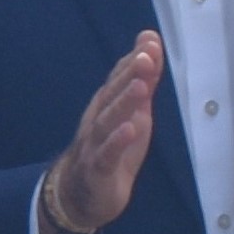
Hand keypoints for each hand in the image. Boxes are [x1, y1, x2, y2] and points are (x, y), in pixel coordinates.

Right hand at [37, 34, 161, 233]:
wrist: (82, 194)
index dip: (135, 58)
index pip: (119, 77)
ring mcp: (95, 144)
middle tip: (147, 56)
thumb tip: (151, 47)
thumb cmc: (112, 148)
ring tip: (141, 87)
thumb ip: (143, 82)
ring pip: (108, 121)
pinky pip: (106, 154)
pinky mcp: (98, 169)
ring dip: (123, 103)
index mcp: (107, 104)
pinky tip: (130, 130)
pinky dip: (117, 141)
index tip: (151, 39)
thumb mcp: (135, 113)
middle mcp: (98, 119)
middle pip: (112, 94)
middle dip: (129, 74)